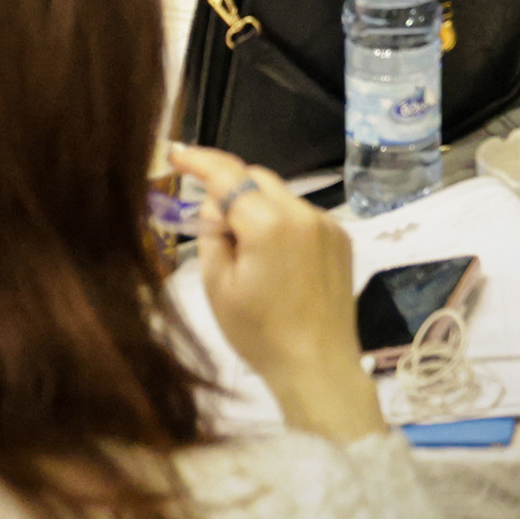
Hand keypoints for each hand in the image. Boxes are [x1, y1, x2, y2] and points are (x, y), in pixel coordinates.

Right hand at [176, 145, 386, 440]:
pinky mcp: (341, 238)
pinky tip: (278, 263)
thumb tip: (216, 205)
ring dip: (258, 208)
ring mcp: (327, 224)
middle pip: (257, 178)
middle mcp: (303, 213)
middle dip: (231, 190)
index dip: (200, 160)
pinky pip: (302, 215)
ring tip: (249, 256)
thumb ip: (211, 232)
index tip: (178, 153)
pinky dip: (282, 224)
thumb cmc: (259, 334)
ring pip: (280, 196)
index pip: (228, 175)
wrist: (317, 366)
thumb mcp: (217, 286)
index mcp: (268, 224)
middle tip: (213, 227)